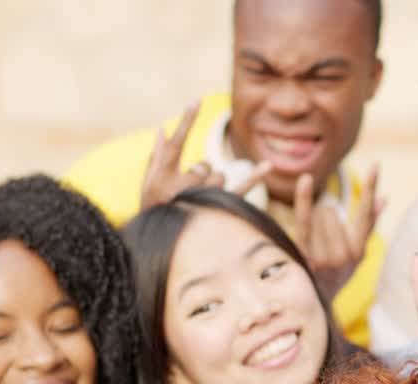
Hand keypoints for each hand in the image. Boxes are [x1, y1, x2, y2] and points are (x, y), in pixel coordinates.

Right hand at [140, 100, 269, 208]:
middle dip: (199, 177)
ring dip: (212, 187)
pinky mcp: (220, 211)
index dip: (186, 121)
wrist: (165, 249)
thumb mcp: (148, 186)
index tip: (197, 100)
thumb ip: (156, 155)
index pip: (176, 144)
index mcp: (163, 178)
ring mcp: (202, 200)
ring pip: (218, 177)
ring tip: (199, 208)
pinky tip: (269, 165)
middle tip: (188, 198)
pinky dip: (256, 177)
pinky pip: (241, 190)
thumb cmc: (155, 214)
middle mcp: (182, 189)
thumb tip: (162, 127)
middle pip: (203, 166)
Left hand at [292, 164, 383, 297]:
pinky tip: (307, 180)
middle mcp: (343, 256)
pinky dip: (305, 199)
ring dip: (311, 220)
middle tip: (317, 238)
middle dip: (324, 216)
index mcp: (358, 253)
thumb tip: (384, 198)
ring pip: (319, 214)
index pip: (366, 215)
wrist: (312, 305)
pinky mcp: (302, 255)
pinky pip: (304, 221)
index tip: (375, 164)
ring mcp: (322, 258)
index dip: (370, 188)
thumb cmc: (334, 275)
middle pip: (332, 212)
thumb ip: (369, 224)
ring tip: (309, 242)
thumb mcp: (355, 254)